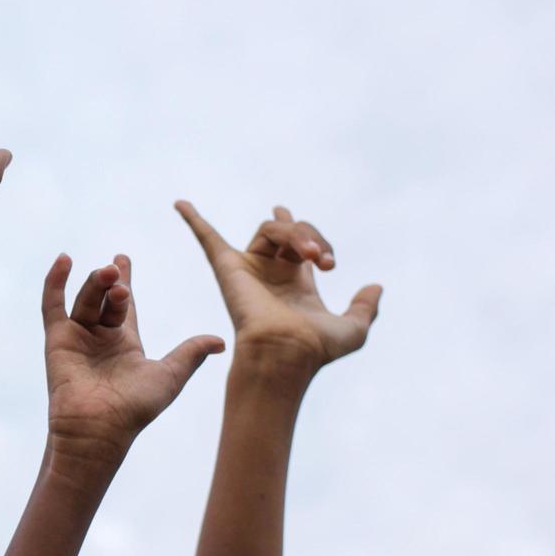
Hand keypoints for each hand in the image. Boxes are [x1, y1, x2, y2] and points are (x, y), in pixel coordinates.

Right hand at [42, 254, 223, 460]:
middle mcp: (100, 338)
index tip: (123, 258)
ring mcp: (77, 338)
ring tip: (109, 273)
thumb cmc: (135, 409)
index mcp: (125, 343)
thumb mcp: (169, 376)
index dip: (126, 280)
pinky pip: (52, 306)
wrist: (101, 428)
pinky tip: (64, 259)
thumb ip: (190, 354)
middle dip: (113, 281)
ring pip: (86, 299)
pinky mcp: (57, 340)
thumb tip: (219, 341)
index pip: (125, 305)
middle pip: (106, 298)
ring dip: (96, 282)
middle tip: (119, 270)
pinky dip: (55, 282)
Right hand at [175, 201, 381, 371]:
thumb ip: (365, 309)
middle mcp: (269, 273)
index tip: (320, 254)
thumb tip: (375, 287)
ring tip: (313, 256)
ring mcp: (247, 269)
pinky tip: (180, 203)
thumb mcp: (353, 329)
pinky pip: (207, 238)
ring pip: (272, 228)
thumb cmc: (315, 350)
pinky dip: (193, 219)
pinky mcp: (228, 267)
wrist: (286, 352)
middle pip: (291, 231)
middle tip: (326, 263)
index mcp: (294, 283)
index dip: (306, 233)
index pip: (297, 245)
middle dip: (314, 238)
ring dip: (298, 232)